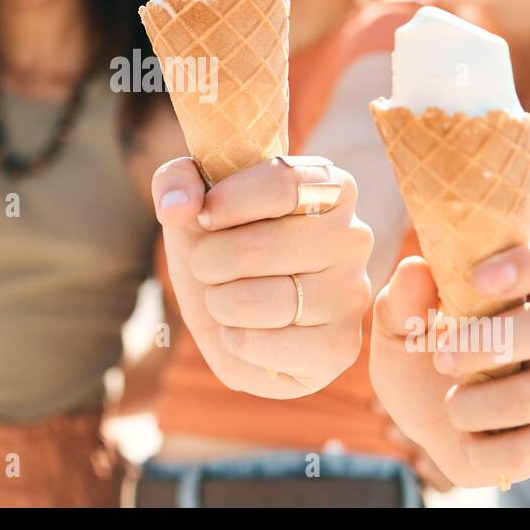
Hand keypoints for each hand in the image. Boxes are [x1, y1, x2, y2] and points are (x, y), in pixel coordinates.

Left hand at [152, 155, 373, 398]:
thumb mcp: (194, 198)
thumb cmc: (222, 239)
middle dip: (209, 261)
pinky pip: (270, 347)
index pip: (281, 184)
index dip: (225, 202)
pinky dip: (236, 341)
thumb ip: (176, 181)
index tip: (204, 216)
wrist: (236, 301)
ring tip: (224, 297)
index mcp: (330, 187)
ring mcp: (351, 295)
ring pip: (261, 302)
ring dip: (220, 303)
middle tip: (207, 265)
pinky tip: (241, 330)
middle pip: (260, 248)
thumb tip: (179, 206)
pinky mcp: (340, 348)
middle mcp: (353, 237)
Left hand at [369, 230, 529, 487]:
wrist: (424, 420)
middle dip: (490, 342)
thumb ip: (402, 299)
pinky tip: (465, 439)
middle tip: (440, 357)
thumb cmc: (418, 355)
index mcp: (523, 290)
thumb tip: (416, 268)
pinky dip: (486, 449)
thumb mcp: (396, 326)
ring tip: (450, 405)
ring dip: (479, 403)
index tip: (479, 280)